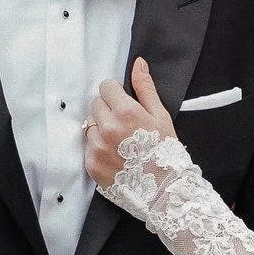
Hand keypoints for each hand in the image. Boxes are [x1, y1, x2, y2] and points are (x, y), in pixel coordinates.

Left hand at [85, 55, 174, 191]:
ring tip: (120, 142)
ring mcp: (97, 147)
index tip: (124, 104)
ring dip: (101, 129)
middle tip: (125, 125)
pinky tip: (115, 155)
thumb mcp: (161, 116)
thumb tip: (138, 64)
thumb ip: (146, 88)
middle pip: (96, 104)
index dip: (116, 94)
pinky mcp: (91, 164)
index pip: (106, 87)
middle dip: (108, 110)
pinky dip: (98, 148)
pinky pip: (88, 146)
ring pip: (90, 125)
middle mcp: (108, 128)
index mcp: (126, 112)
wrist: (164, 190)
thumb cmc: (166, 153)